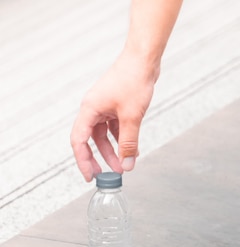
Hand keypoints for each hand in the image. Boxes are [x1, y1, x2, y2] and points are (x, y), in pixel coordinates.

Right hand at [70, 51, 157, 181]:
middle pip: (92, 139)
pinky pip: (115, 127)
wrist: (143, 60)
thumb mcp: (131, 117)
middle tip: (109, 175)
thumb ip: (129, 143)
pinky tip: (133, 149)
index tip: (90, 176)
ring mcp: (105, 106)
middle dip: (101, 158)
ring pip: (105, 134)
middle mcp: (93, 108)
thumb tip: (127, 165)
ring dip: (114, 150)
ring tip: (125, 165)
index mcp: (89, 109)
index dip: (83, 160)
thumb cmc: (133, 82)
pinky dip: (123, 138)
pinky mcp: (116, 105)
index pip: (79, 141)